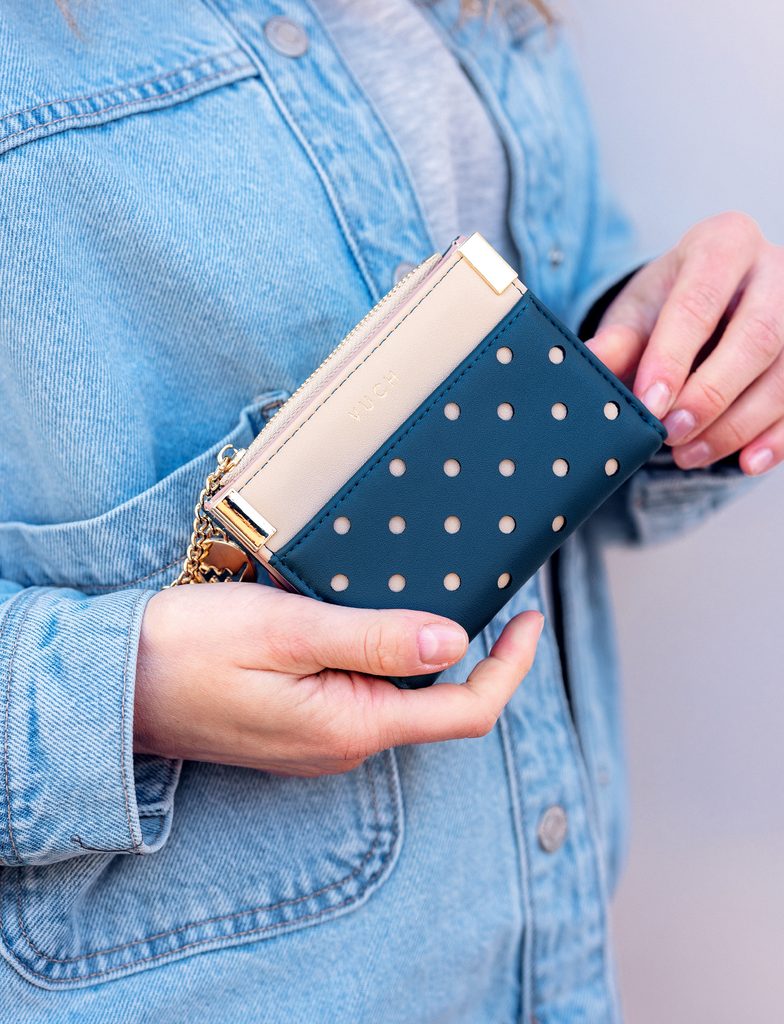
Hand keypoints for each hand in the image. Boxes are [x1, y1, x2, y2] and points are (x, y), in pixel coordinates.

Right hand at [134, 583, 542, 776]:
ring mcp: (322, 737)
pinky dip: (384, 654)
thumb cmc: (191, 650)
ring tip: (429, 587)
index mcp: (353, 726)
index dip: (511, 667)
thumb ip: (374, 639)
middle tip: (484, 585)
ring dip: (423, 647)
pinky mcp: (301, 723)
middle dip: (472, 650)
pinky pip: (362, 691)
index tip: (532, 617)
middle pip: (438, 702)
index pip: (467, 711)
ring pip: (399, 694)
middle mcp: (346, 743)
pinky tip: (371, 613)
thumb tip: (454, 642)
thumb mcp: (288, 631)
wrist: (113, 685)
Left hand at [587, 211, 783, 474]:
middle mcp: (775, 269)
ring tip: (688, 455)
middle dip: (712, 393)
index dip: (673, 356)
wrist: (709, 300)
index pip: (700, 300)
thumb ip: (618, 340)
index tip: (648, 403)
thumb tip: (591, 362)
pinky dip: (777, 438)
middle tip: (671, 434)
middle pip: (758, 336)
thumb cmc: (671, 303)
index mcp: (724, 244)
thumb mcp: (638, 312)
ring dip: (737, 424)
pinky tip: (746, 462)